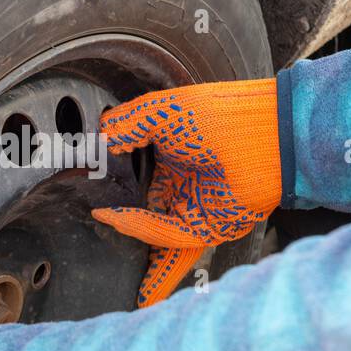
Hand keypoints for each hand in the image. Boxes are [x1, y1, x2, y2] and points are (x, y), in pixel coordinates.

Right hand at [93, 78, 280, 305]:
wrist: (265, 133)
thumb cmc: (222, 115)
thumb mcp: (161, 112)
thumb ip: (125, 125)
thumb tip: (97, 139)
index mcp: (172, 162)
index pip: (136, 184)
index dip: (112, 188)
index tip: (86, 185)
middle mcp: (181, 189)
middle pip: (144, 220)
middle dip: (121, 232)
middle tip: (88, 226)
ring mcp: (193, 210)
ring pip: (155, 239)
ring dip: (129, 237)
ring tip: (101, 225)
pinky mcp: (206, 227)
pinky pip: (167, 235)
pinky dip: (140, 227)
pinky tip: (116, 216)